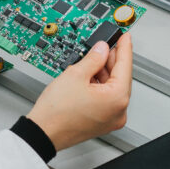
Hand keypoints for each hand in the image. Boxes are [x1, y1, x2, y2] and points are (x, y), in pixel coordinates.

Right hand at [27, 33, 132, 151]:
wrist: (43, 132)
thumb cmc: (56, 112)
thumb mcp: (76, 74)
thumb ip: (94, 58)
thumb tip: (102, 49)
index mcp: (117, 99)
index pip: (126, 66)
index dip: (124, 47)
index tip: (124, 36)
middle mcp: (119, 112)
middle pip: (120, 78)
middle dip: (111, 60)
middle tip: (105, 45)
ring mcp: (111, 119)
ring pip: (112, 88)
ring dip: (103, 73)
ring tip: (90, 61)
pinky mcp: (102, 123)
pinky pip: (106, 99)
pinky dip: (99, 86)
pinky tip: (88, 76)